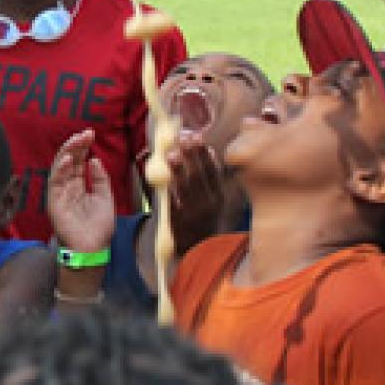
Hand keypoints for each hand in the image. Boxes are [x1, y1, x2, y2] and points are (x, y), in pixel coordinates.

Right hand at [47, 130, 113, 253]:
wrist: (93, 248)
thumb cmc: (98, 227)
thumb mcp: (105, 198)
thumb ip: (99, 179)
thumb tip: (94, 159)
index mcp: (79, 185)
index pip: (78, 161)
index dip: (83, 147)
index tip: (91, 134)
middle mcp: (67, 187)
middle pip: (68, 160)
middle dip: (76, 145)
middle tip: (86, 133)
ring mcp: (59, 194)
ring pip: (59, 167)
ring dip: (67, 152)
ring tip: (77, 140)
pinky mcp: (54, 202)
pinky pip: (54, 183)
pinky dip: (59, 170)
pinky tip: (67, 160)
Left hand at [166, 135, 228, 254]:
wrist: (198, 248)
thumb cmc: (205, 217)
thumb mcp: (214, 198)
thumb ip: (211, 176)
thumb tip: (208, 149)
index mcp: (219, 197)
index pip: (213, 171)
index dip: (204, 153)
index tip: (197, 136)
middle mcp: (209, 205)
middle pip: (200, 176)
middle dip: (191, 156)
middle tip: (183, 139)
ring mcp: (194, 214)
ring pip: (186, 189)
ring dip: (178, 170)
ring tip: (171, 154)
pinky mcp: (179, 222)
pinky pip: (174, 203)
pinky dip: (170, 191)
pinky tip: (165, 179)